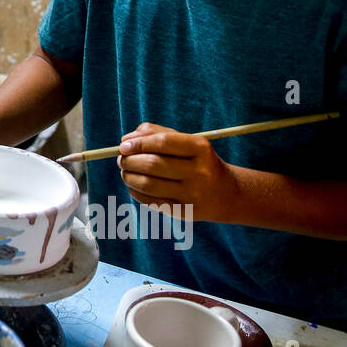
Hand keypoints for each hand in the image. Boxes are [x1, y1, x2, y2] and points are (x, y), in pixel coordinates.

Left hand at [116, 122, 241, 222]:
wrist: (225, 194)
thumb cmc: (196, 161)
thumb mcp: (185, 141)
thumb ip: (154, 133)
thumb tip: (126, 141)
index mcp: (200, 148)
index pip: (163, 142)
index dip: (139, 143)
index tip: (123, 145)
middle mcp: (199, 172)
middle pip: (153, 164)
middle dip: (129, 161)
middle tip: (122, 159)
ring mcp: (193, 194)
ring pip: (148, 184)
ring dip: (128, 176)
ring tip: (125, 171)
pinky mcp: (184, 212)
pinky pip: (151, 202)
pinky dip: (135, 192)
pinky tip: (134, 186)